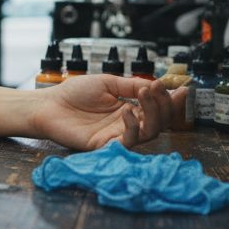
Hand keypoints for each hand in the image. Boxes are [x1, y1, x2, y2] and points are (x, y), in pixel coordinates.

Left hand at [29, 75, 184, 150]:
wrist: (48, 104)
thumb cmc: (73, 93)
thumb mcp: (107, 83)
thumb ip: (130, 86)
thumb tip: (154, 84)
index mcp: (128, 109)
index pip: (156, 109)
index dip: (170, 101)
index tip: (180, 88)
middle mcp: (126, 124)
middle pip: (159, 122)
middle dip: (164, 105)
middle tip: (158, 89)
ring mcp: (117, 136)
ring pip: (149, 133)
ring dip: (152, 114)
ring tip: (144, 94)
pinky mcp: (105, 145)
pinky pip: (127, 141)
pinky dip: (132, 125)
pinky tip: (126, 110)